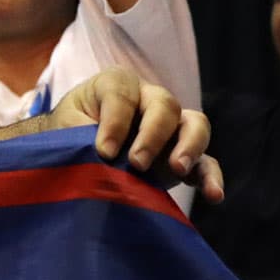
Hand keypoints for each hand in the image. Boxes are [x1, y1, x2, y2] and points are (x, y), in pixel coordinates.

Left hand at [52, 68, 224, 203]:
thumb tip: (102, 161)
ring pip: (194, 125)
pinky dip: (210, 177)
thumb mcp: (65, 129)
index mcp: (118, 85)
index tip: (103, 152)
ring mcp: (171, 128)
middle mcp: (150, 100)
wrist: (73, 150)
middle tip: (137, 163)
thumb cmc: (68, 134)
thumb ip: (80, 138)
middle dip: (153, 134)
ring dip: (189, 147)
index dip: (115, 122)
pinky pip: (205, 162)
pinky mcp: (181, 156)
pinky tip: (214, 195)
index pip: (123, 94)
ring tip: (177, 169)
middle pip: (165, 105)